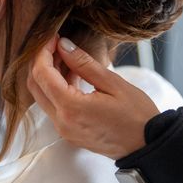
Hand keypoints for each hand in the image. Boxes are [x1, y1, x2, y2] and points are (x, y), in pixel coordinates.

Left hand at [27, 36, 159, 159]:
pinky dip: (56, 88)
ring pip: (42, 96)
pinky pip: (53, 106)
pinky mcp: (69, 133)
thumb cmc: (137, 115)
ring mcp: (64, 130)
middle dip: (41, 61)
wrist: (148, 145)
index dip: (43, 52)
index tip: (53, 37)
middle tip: (56, 44)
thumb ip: (83, 63)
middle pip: (35, 86)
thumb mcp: (113, 83)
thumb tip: (63, 45)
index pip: (42, 74)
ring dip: (48, 75)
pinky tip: (72, 75)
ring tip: (67, 56)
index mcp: (71, 108)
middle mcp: (62, 122)